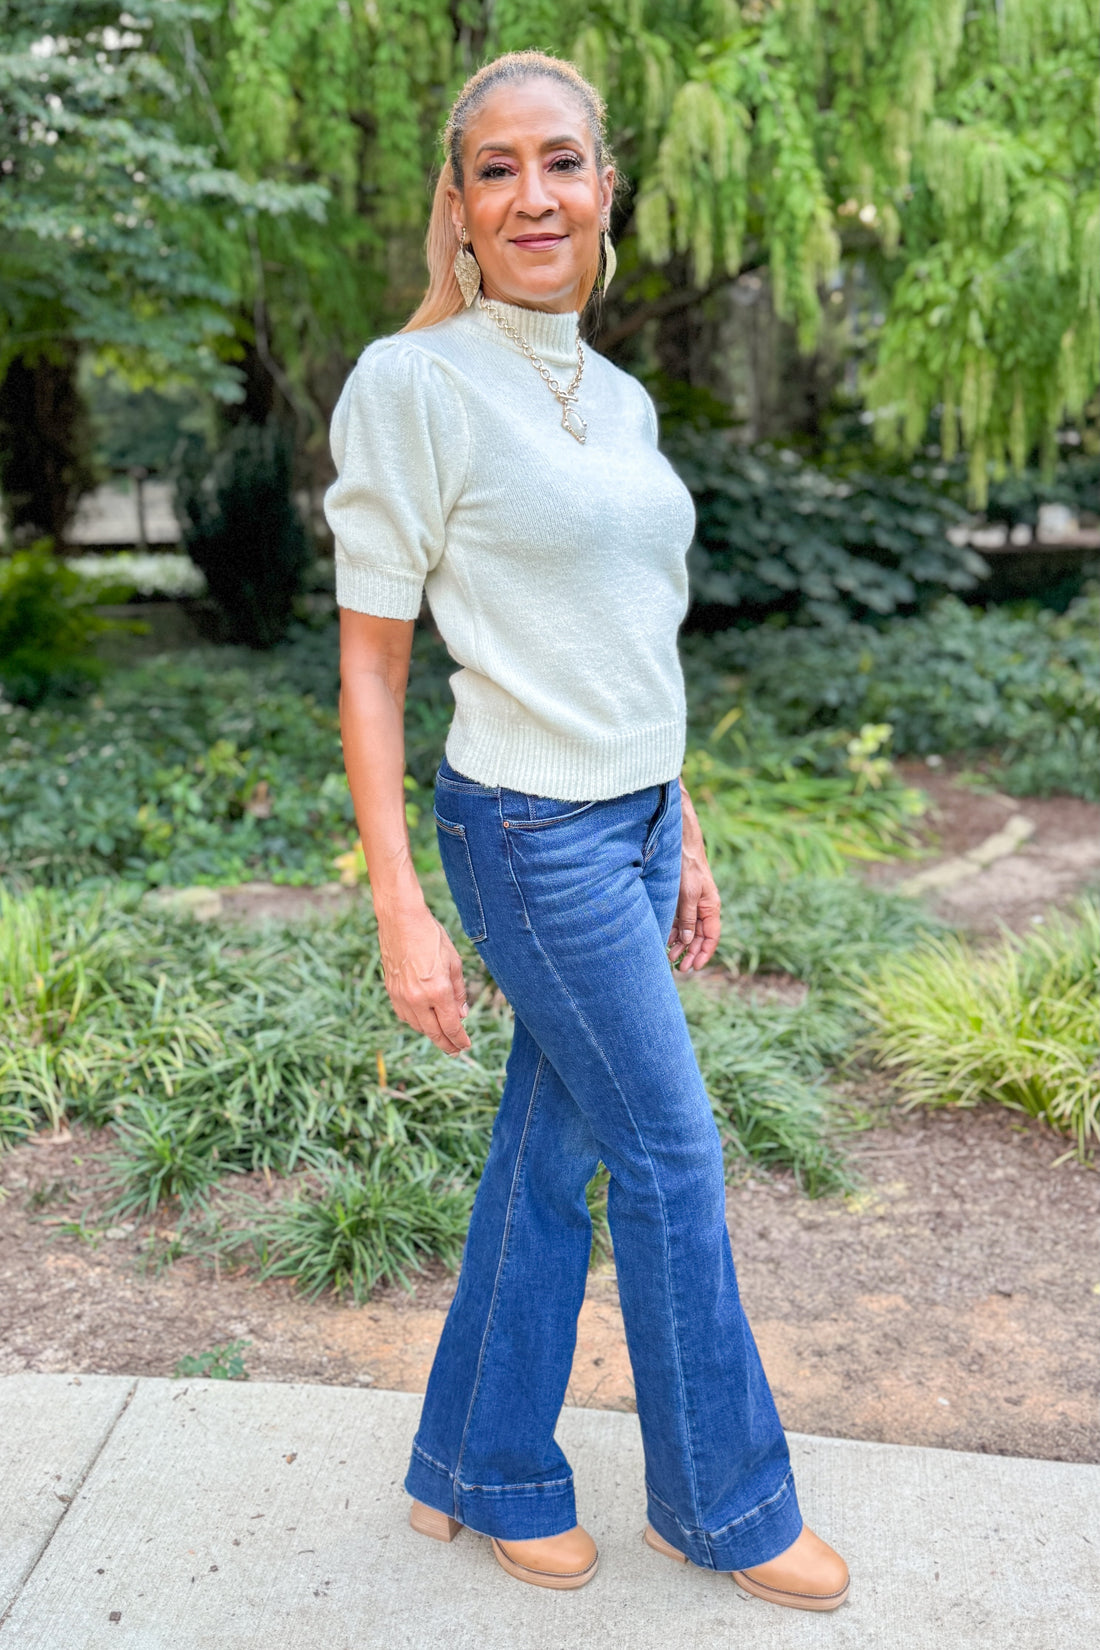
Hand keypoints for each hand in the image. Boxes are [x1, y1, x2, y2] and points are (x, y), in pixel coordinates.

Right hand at [377, 901, 470, 1054]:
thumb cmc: (431, 937)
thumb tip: (462, 1014)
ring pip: (417, 1026)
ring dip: (430, 1033)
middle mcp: (418, 998)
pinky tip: (423, 1020)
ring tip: (441, 1036)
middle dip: (446, 1044)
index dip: (459, 1039)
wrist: (401, 921)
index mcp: (438, 991)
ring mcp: (401, 996)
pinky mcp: (391, 990)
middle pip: (433, 1032)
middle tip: (455, 1050)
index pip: (451, 1026)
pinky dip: (415, 1021)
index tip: (465, 1045)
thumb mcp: (454, 962)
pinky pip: (404, 1015)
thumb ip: (459, 992)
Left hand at [667, 780, 720, 972]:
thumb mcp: (688, 892)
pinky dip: (672, 932)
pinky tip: (665, 941)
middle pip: (699, 936)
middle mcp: (702, 907)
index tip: (695, 967)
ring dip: (680, 945)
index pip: (711, 936)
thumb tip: (686, 940)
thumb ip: (687, 917)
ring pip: (688, 930)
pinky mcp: (680, 898)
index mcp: (710, 906)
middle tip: (680, 969)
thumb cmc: (687, 864)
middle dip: (690, 953)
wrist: (679, 840)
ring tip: (670, 958)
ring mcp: (691, 903)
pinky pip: (678, 920)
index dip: (704, 953)